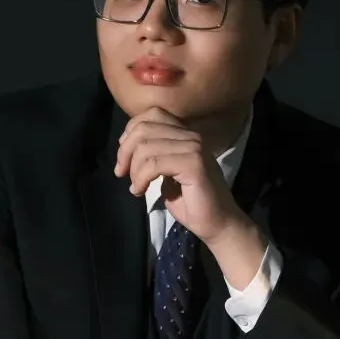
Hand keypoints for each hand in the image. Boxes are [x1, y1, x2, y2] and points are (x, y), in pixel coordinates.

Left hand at [115, 106, 266, 284]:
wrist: (218, 224)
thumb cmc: (192, 203)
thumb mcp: (167, 173)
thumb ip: (154, 156)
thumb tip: (129, 148)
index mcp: (185, 135)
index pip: (152, 114)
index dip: (130, 131)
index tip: (124, 156)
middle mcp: (191, 136)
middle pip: (144, 128)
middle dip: (125, 151)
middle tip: (121, 173)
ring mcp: (194, 148)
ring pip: (146, 147)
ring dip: (133, 169)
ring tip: (135, 187)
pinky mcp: (194, 164)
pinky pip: (154, 164)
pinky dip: (140, 178)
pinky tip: (139, 191)